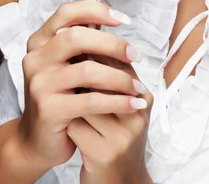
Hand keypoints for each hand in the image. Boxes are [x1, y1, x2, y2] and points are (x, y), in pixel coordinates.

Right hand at [15, 0, 145, 170]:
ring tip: (137, 86)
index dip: (96, 10)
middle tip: (134, 54)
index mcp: (40, 41)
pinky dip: (117, 101)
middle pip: (77, 37)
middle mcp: (35, 58)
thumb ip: (83, 43)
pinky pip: (91, 100)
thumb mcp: (68, 64)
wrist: (37, 140)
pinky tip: (132, 104)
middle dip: (112, 44)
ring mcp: (40, 83)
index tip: (122, 19)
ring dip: (120, 77)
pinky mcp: (48, 109)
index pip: (67, 13)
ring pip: (88, 70)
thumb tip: (113, 19)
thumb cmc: (61, 96)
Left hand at [67, 56, 153, 183]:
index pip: (118, 64)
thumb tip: (88, 40)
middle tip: (66, 73)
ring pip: (86, 102)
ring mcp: (123, 135)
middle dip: (81, 76)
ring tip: (67, 101)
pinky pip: (76, 126)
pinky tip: (67, 127)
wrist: (121, 182)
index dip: (94, 54)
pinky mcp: (104, 153)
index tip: (76, 50)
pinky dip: (68, 124)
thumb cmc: (115, 137)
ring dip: (72, 100)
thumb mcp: (121, 106)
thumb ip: (110, 77)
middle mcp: (137, 114)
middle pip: (102, 81)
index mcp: (142, 98)